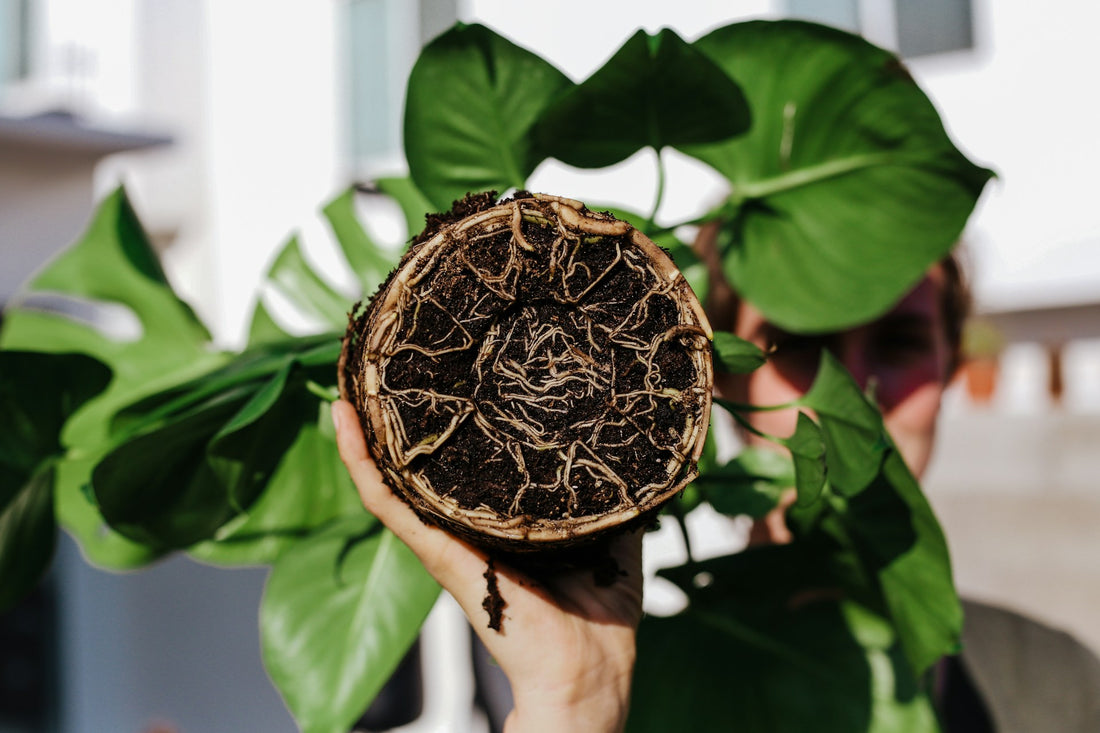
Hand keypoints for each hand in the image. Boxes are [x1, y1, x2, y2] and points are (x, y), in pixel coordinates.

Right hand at [332, 400, 643, 732]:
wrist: (589, 667)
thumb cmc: (599, 612)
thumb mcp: (612, 529)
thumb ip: (613, 493)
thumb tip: (633, 450)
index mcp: (498, 515)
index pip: (463, 459)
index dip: (448, 416)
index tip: (443, 368)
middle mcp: (463, 521)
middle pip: (418, 460)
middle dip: (397, 410)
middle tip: (385, 354)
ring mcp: (444, 536)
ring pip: (390, 472)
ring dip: (366, 425)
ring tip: (352, 371)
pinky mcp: (436, 552)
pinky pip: (386, 502)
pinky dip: (360, 461)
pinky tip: (344, 419)